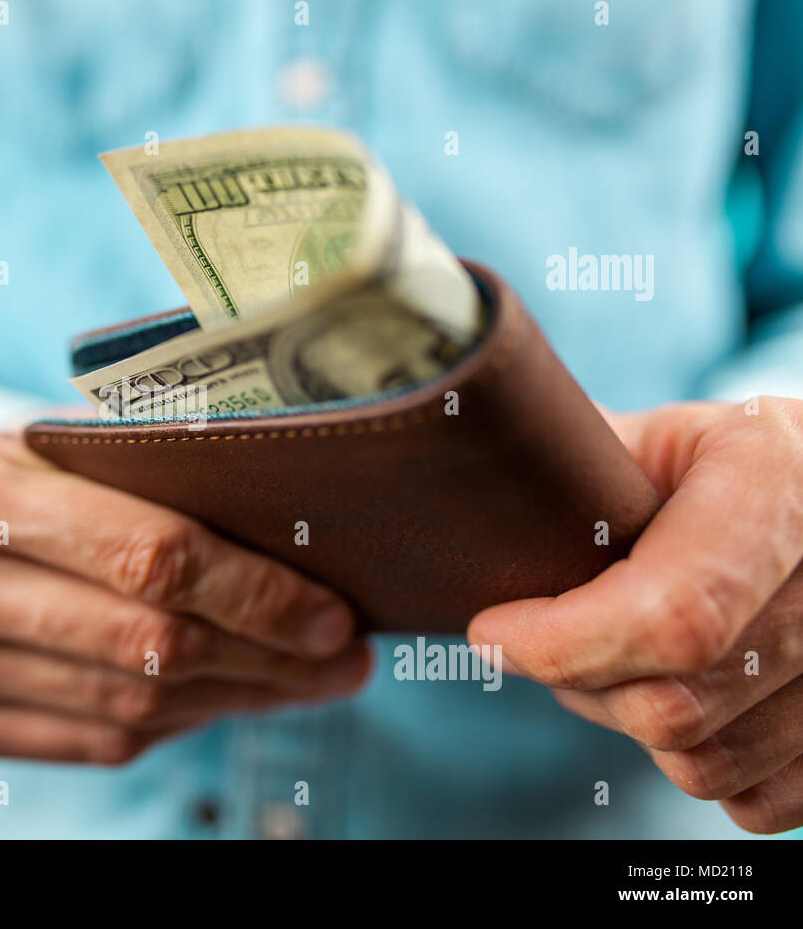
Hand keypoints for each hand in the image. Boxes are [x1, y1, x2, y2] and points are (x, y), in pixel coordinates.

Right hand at [0, 430, 369, 764]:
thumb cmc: (52, 467)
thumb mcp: (94, 441)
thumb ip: (180, 479)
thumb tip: (315, 556)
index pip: (144, 553)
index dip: (253, 593)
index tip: (334, 615)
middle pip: (142, 640)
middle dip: (263, 653)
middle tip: (343, 656)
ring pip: (129, 701)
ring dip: (238, 695)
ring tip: (309, 679)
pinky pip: (98, 741)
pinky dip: (184, 725)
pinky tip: (235, 694)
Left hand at [468, 398, 802, 832]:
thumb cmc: (710, 463)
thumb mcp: (649, 436)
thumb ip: (571, 468)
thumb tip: (464, 492)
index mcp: (774, 481)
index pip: (670, 615)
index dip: (560, 643)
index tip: (491, 631)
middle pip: (673, 705)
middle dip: (577, 679)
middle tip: (540, 635)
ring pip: (702, 762)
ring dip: (625, 721)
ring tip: (612, 655)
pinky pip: (753, 800)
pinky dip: (693, 764)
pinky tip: (674, 694)